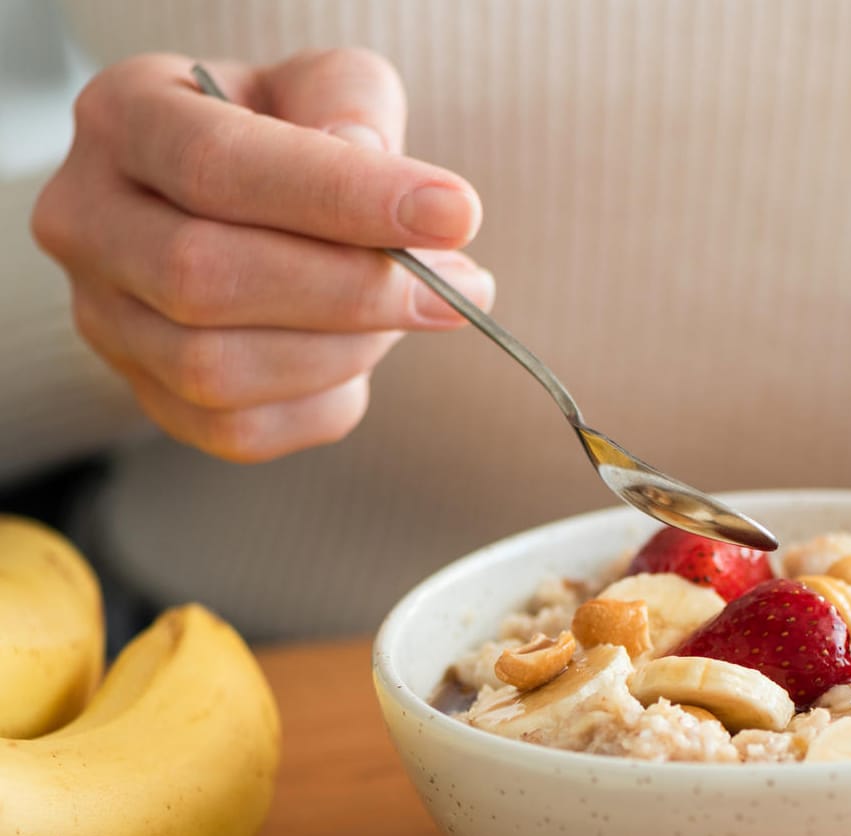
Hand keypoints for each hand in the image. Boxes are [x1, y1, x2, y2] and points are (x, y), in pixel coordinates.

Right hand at [31, 49, 492, 461]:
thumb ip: (349, 105)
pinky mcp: (149, 397)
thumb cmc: (289, 138)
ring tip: (415, 309)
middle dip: (353, 291)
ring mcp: (106, 319)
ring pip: (217, 370)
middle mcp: (87, 220)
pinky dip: (325, 400)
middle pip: (204, 279)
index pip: (218, 166)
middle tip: (461, 286)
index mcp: (123, 119)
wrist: (243, 206)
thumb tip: (366, 161)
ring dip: (346, 349)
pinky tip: (361, 353)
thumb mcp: (326, 86)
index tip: (453, 215)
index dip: (343, 197)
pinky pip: (241, 432)